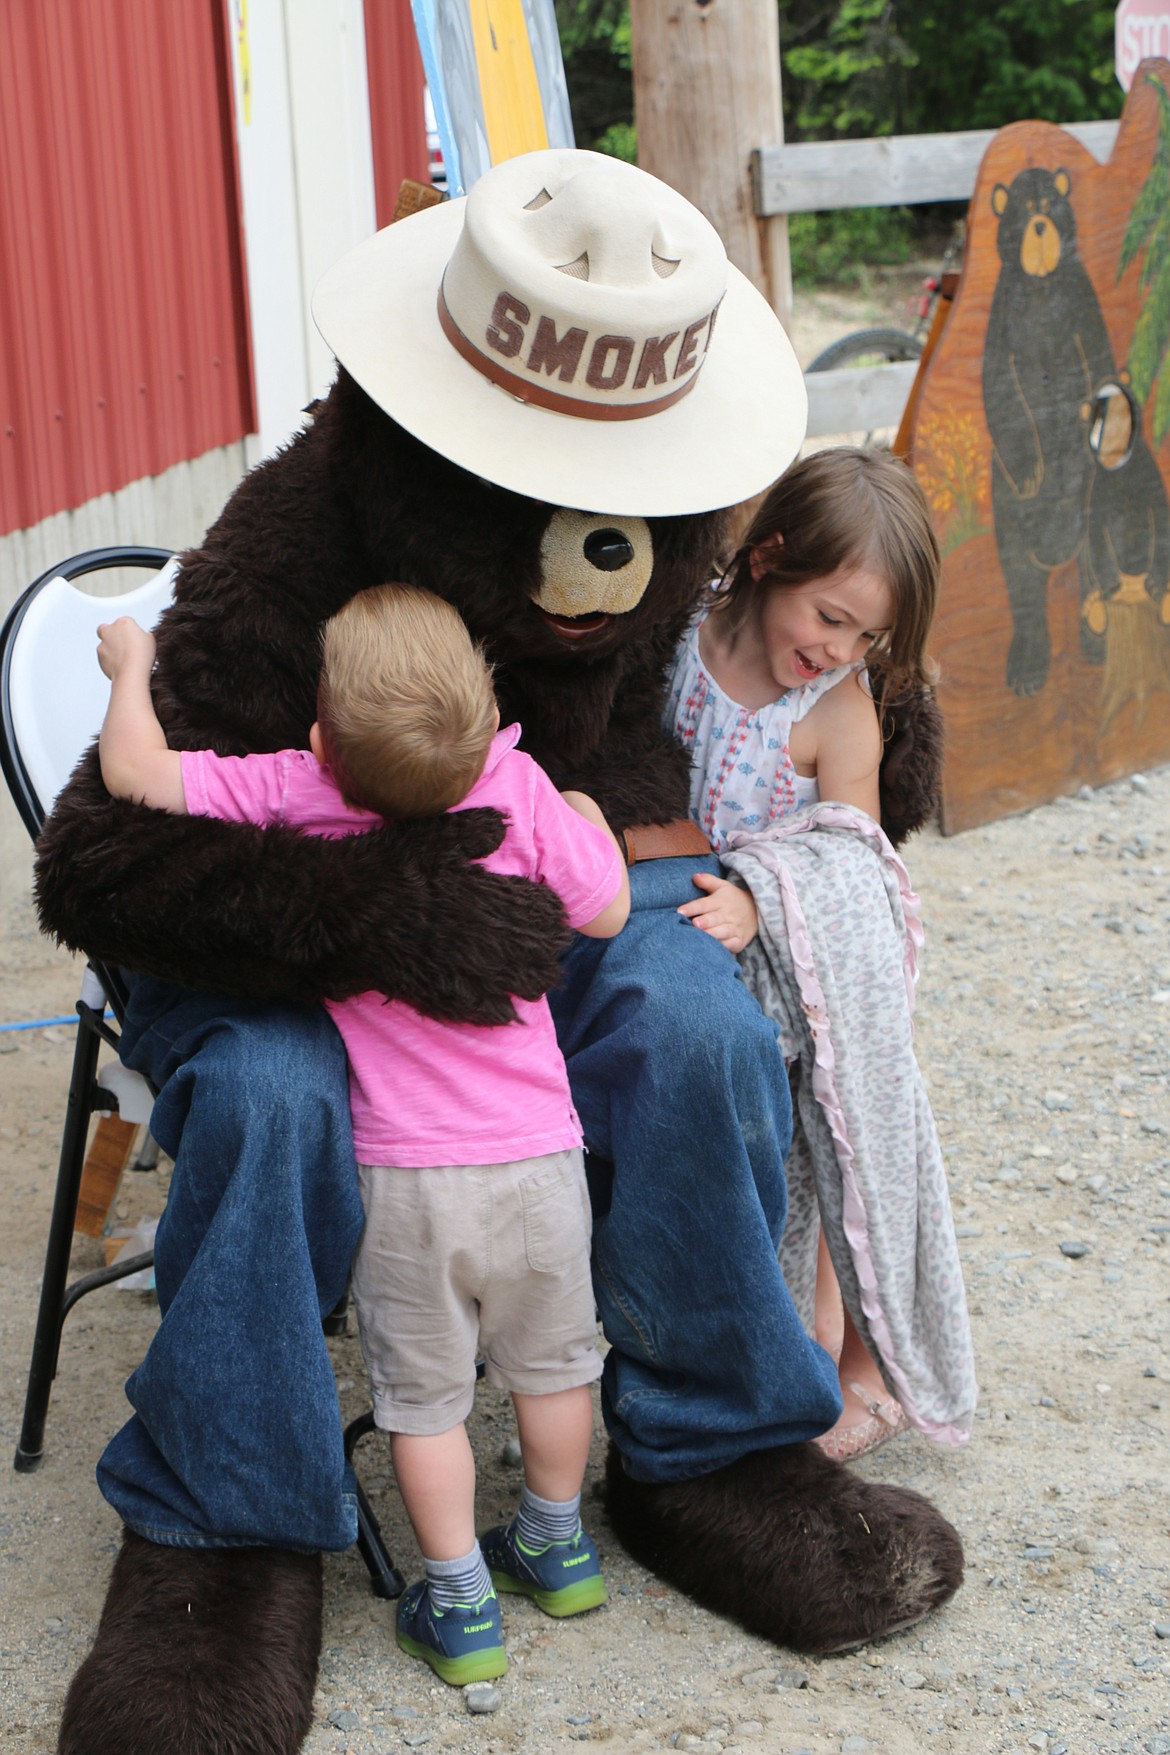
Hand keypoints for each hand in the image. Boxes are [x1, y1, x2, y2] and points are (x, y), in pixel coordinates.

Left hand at [97, 618, 155, 681]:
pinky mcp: (99, 656)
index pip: (125, 623)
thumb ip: (143, 635)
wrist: (131, 672)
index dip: (130, 632)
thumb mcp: (151, 640)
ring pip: (104, 644)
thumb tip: (141, 637)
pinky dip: (109, 660)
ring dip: (111, 649)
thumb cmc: (142, 655)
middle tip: (122, 644)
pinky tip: (120, 665)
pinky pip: (104, 656)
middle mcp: (110, 630)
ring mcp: (103, 643)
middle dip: (111, 634)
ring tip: (124, 659)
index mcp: (124, 622)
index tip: (136, 640)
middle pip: (106, 628)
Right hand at [354, 809, 572, 1024]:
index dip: (552, 911)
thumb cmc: (383, 868)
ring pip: (517, 984)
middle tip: (557, 948)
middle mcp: (482, 936)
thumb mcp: (431, 835)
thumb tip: (505, 827)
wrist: (334, 909)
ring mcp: (462, 969)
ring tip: (542, 980)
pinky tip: (508, 1012)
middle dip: (550, 950)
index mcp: (485, 895)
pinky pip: (480, 1010)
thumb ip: (474, 830)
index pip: (540, 909)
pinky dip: (499, 1011)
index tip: (555, 910)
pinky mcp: (437, 993)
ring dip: (534, 981)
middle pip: (537, 951)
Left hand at [677, 871, 757, 952]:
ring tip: (701, 937)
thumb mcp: (723, 886)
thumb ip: (708, 881)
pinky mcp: (739, 941)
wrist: (758, 911)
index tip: (679, 911)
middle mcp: (727, 915)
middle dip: (704, 922)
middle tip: (694, 923)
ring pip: (722, 932)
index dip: (692, 908)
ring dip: (712, 934)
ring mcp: (734, 928)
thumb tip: (694, 876)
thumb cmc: (733, 899)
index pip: (704, 904)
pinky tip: (712, 948)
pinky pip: (731, 945)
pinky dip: (723, 947)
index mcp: (720, 901)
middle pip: (714, 919)